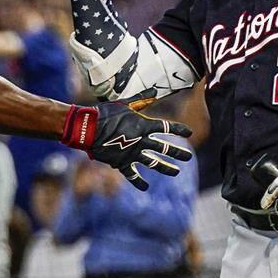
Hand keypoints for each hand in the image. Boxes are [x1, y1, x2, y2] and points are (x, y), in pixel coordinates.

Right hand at [61, 102, 191, 190]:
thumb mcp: (123, 105)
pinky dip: (139, 182)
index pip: (166, 127)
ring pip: (153, 162)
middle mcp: (141, 142)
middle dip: (178, 152)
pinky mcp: (122, 163)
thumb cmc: (104, 114)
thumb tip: (154, 90)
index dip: (178, 129)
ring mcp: (133, 154)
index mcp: (143, 126)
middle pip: (164, 148)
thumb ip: (140, 100)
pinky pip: (133, 175)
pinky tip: (146, 187)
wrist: (88, 130)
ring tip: (176, 172)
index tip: (189, 132)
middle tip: (189, 157)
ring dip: (166, 167)